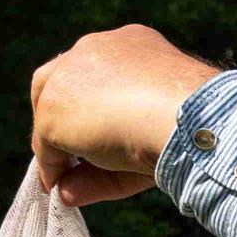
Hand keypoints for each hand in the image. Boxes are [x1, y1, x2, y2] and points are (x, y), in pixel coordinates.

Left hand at [29, 25, 219, 206]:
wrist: (190, 122)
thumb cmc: (190, 131)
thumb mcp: (154, 142)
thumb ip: (114, 161)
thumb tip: (71, 192)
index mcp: (133, 45)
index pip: (97, 70)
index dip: (92, 102)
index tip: (96, 132)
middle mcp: (98, 48)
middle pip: (59, 79)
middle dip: (59, 117)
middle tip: (66, 155)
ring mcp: (70, 73)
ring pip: (52, 113)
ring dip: (58, 148)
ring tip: (67, 182)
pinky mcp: (54, 106)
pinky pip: (46, 143)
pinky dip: (52, 167)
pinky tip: (65, 185)